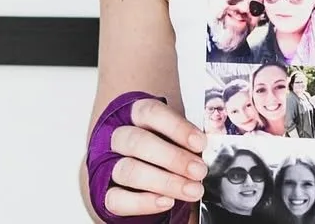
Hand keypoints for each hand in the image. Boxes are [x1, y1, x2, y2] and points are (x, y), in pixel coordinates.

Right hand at [103, 99, 207, 217]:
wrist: (135, 168)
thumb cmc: (158, 145)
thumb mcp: (172, 133)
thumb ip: (185, 139)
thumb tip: (210, 145)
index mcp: (134, 114)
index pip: (151, 113)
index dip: (177, 127)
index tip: (200, 143)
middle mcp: (118, 136)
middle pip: (138, 142)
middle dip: (173, 157)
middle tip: (199, 170)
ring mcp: (109, 164)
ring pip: (128, 170)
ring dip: (164, 181)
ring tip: (191, 190)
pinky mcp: (105, 192)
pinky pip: (118, 199)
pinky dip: (144, 202)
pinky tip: (166, 201)